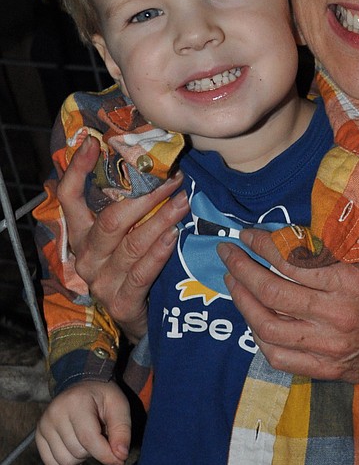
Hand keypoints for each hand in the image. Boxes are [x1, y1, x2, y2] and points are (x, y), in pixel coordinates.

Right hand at [36, 380, 131, 464]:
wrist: (83, 388)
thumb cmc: (103, 398)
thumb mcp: (119, 407)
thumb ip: (122, 431)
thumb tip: (120, 457)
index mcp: (76, 402)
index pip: (89, 439)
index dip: (106, 455)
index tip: (120, 460)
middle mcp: (55, 413)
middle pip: (77, 452)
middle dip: (95, 452)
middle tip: (100, 437)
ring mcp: (43, 425)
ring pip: (65, 461)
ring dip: (81, 458)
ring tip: (87, 441)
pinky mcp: (39, 436)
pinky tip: (76, 451)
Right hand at [58, 135, 185, 341]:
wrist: (140, 322)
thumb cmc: (134, 270)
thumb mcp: (125, 238)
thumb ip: (130, 210)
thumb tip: (154, 169)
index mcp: (82, 237)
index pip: (69, 199)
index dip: (78, 170)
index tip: (92, 143)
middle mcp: (86, 257)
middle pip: (111, 220)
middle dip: (145, 197)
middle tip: (173, 180)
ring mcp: (102, 281)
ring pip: (131, 243)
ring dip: (161, 220)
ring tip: (183, 202)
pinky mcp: (121, 302)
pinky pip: (142, 272)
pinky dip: (159, 251)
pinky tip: (173, 235)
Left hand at [219, 230, 358, 388]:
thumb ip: (350, 243)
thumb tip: (320, 216)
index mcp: (350, 282)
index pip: (291, 260)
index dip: (262, 246)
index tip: (246, 235)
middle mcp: (335, 314)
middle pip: (271, 291)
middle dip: (242, 269)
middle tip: (227, 254)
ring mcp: (328, 345)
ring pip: (267, 325)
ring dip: (243, 302)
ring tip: (233, 283)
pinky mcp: (324, 368)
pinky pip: (279, 355)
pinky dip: (259, 336)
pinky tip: (252, 319)